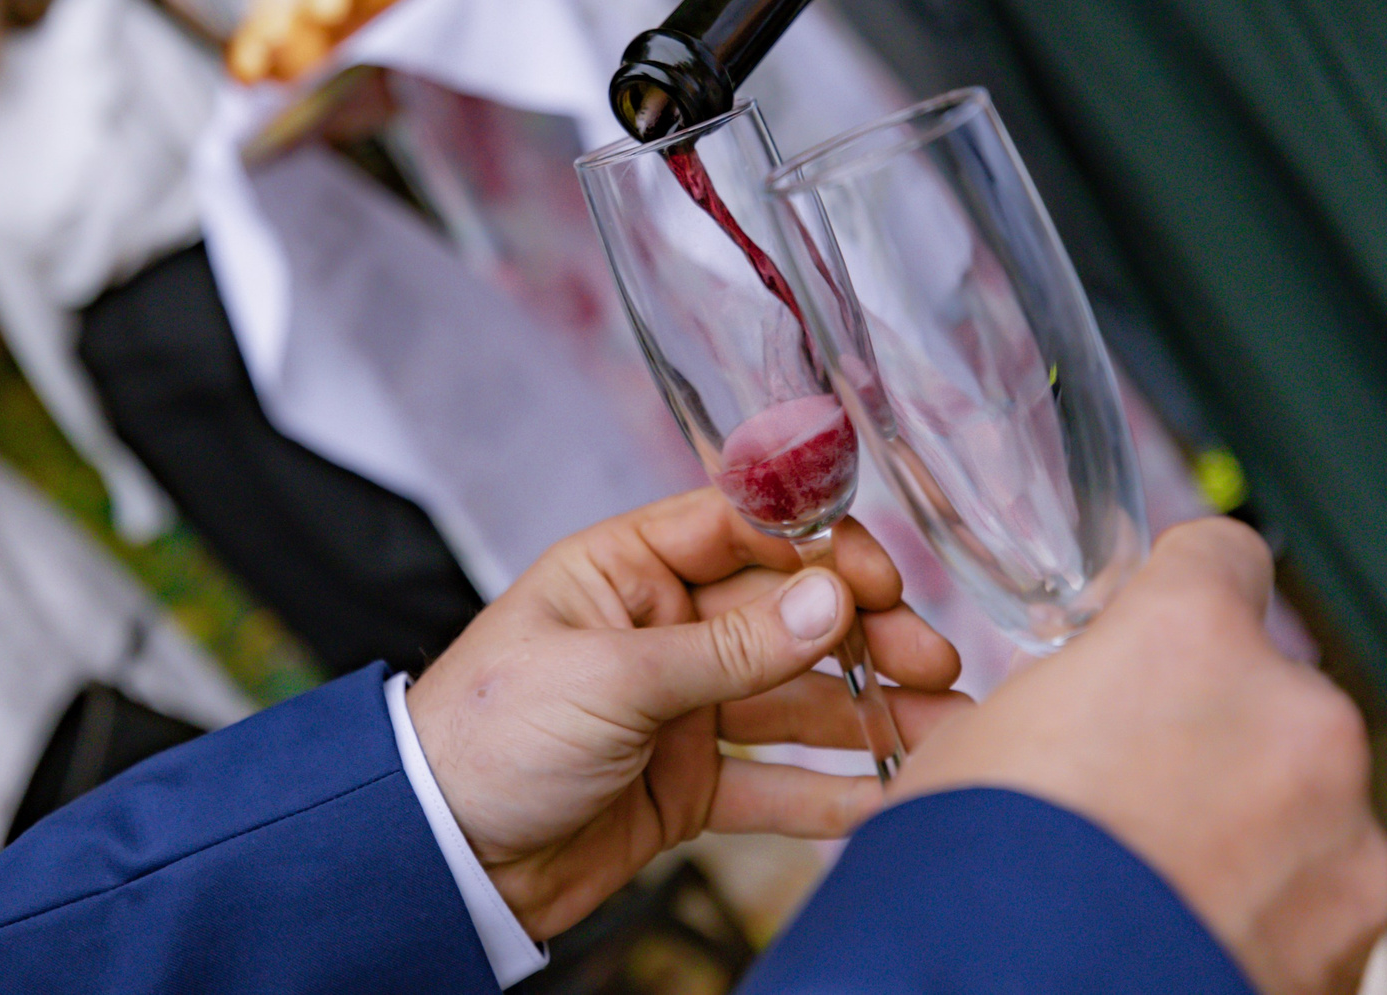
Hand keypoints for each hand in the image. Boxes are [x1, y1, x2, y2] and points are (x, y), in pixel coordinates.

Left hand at [407, 489, 964, 940]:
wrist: (440, 855)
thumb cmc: (486, 736)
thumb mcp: (609, 679)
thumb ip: (727, 648)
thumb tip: (829, 600)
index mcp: (625, 571)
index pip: (741, 531)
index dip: (817, 546)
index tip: (878, 576)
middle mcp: (661, 630)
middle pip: (786, 616)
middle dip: (865, 635)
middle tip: (931, 660)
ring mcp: (679, 709)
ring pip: (795, 699)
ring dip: (871, 712)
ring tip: (946, 727)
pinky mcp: (687, 784)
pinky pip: (774, 781)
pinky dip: (831, 789)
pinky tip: (890, 793)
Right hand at [888, 519, 1386, 994]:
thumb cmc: (977, 881)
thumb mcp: (977, 744)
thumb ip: (1065, 696)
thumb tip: (1076, 710)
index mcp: (1190, 639)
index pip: (1222, 552)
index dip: (1183, 589)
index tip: (1161, 627)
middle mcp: (1291, 716)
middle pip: (1268, 689)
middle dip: (1214, 732)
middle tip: (1131, 794)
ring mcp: (1344, 832)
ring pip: (1305, 797)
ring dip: (1251, 826)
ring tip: (1157, 883)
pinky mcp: (1362, 935)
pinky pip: (1320, 893)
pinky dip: (1271, 911)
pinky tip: (1187, 933)